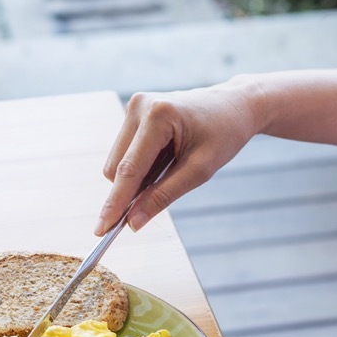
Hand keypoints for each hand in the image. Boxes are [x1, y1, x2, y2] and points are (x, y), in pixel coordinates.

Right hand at [94, 82, 258, 234]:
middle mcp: (139, 106)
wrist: (234, 105)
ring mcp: (134, 107)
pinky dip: (140, 166)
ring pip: (117, 162)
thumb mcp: (199, 171)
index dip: (116, 203)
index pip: (129, 169)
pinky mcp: (133, 112)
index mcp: (158, 115)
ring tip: (173, 166)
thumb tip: (133, 222)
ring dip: (137, 177)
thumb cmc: (224, 134)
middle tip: (159, 198)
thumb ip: (163, 196)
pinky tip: (166, 158)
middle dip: (130, 191)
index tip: (102, 231)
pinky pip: (125, 152)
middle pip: (116, 168)